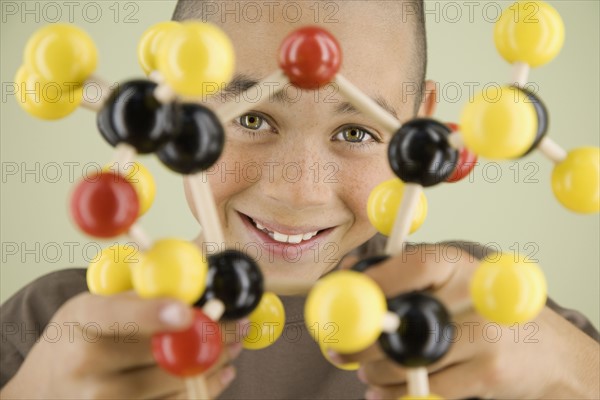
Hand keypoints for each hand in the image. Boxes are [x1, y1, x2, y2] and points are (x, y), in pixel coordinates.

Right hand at [0, 292, 244, 398]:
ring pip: (176, 383)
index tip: (188, 311)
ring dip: (216, 363)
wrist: (46, 390)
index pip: (117, 316)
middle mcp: (86, 367)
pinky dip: (205, 389)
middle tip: (240, 324)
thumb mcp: (96, 306)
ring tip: (235, 345)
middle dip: (211, 336)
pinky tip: (220, 373)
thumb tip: (199, 285)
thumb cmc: (79, 338)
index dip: (153, 314)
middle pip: (161, 354)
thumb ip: (141, 297)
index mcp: (81, 323)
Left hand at [334, 244, 599, 398]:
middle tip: (338, 349)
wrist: (548, 354)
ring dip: (377, 371)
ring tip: (366, 372)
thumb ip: (403, 277)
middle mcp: (476, 296)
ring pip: (411, 360)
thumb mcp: (452, 282)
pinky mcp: (489, 373)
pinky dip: (399, 395)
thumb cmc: (484, 314)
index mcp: (461, 265)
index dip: (377, 280)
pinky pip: (429, 389)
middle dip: (364, 339)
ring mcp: (486, 336)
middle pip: (407, 318)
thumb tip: (346, 273)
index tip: (344, 296)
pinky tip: (384, 393)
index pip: (416, 264)